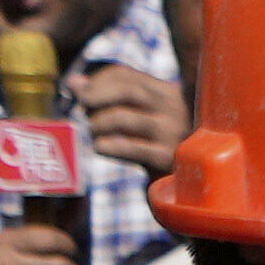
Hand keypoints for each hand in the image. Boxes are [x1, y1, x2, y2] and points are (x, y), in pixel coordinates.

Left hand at [68, 47, 192, 181]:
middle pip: (127, 89)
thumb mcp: (141, 120)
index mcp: (170, 93)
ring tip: (92, 132)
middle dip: (96, 95)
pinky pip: (129, 148)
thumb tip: (74, 83)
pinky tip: (99, 148)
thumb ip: (111, 99)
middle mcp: (176, 108)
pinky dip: (107, 146)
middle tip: (80, 106)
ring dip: (97, 123)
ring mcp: (173, 133)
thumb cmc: (158, 148)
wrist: (190, 188)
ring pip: (122, 117)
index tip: (82, 93)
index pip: (127, 76)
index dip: (98, 80)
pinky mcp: (168, 159)